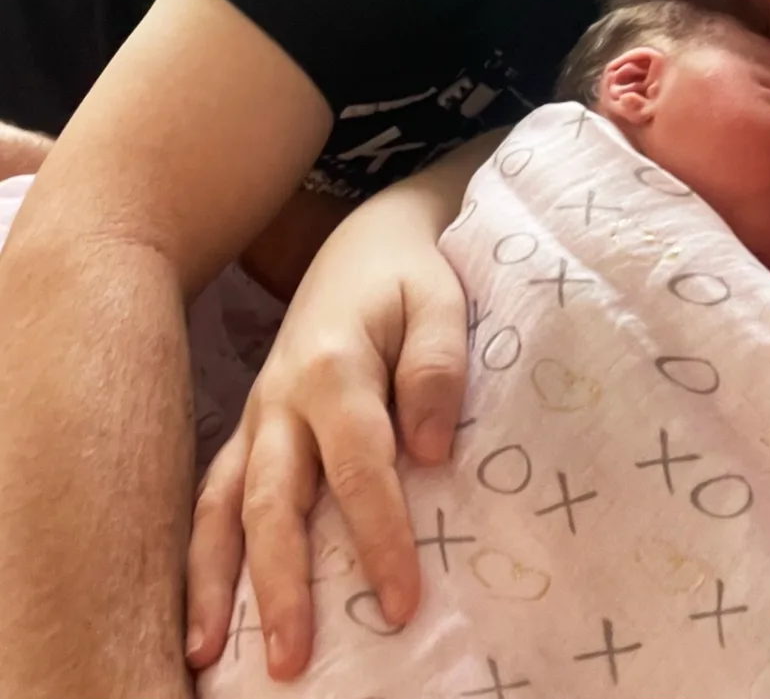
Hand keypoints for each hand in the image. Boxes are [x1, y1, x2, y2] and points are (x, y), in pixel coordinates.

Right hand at [185, 144, 491, 681]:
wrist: (366, 242)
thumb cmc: (411, 276)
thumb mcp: (442, 301)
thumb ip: (437, 369)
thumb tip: (428, 452)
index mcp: (333, 365)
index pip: (358, 465)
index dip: (379, 535)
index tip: (401, 602)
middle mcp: (281, 398)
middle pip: (273, 500)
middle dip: (280, 583)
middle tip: (291, 661)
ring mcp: (257, 416)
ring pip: (223, 506)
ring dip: (215, 582)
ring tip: (204, 659)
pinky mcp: (250, 430)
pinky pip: (214, 497)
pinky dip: (200, 557)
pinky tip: (198, 618)